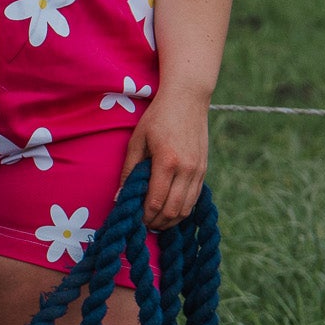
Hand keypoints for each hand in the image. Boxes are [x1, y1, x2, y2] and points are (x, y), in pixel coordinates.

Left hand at [120, 86, 209, 229]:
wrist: (187, 99)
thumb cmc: (158, 117)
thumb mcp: (137, 140)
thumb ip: (129, 170)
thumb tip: (120, 197)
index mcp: (167, 161)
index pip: (155, 201)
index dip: (143, 215)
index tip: (133, 219)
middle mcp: (186, 169)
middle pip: (171, 210)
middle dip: (155, 222)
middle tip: (142, 225)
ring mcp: (198, 171)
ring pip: (185, 209)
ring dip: (169, 221)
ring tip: (155, 222)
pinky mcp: (204, 170)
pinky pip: (194, 199)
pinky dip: (182, 210)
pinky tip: (169, 211)